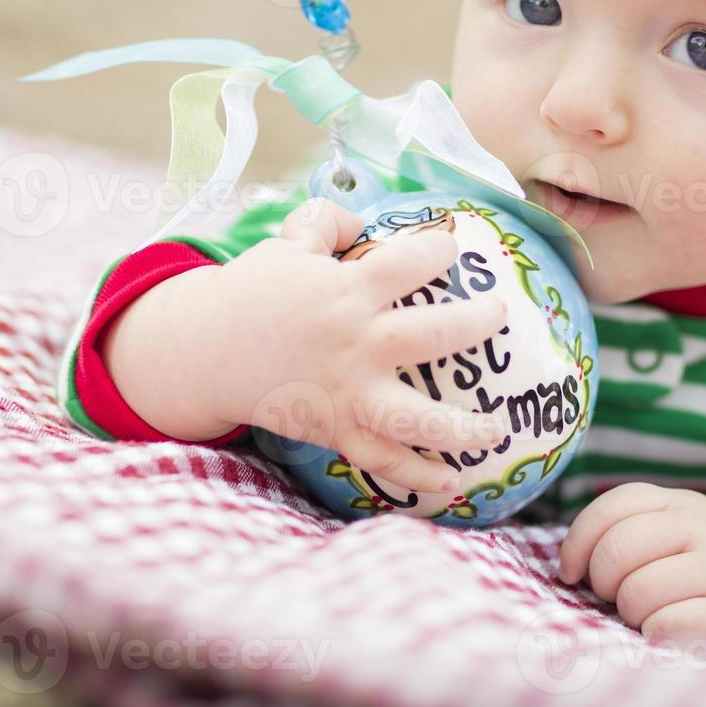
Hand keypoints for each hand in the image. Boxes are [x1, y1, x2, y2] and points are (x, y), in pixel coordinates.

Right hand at [201, 197, 509, 492]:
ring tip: (496, 432)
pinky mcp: (336, 429)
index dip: (439, 250)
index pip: (410, 262)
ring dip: (461, 429)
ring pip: (414, 417)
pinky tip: (453, 485)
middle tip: (499, 315)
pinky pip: (381, 459)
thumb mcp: (285, 245)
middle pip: (432, 335)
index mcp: (347, 289)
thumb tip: (362, 221)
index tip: (452, 248)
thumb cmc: (252, 294)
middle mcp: (356, 342)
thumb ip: (326, 222)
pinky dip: (415, 477)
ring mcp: (348, 391)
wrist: (206, 351)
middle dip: (476, 324)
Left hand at [557, 483, 705, 642]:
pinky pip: (663, 625)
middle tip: (615, 597)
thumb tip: (568, 565)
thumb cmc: (702, 573)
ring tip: (650, 614)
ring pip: (636, 592)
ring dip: (630, 613)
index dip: (578, 542)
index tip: (572, 573)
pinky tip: (668, 631)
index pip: (612, 506)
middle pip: (617, 551)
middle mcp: (704, 527)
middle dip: (602, 582)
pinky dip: (654, 634)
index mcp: (681, 503)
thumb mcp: (672, 534)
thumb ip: (626, 530)